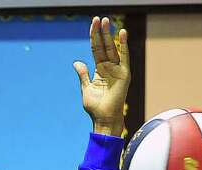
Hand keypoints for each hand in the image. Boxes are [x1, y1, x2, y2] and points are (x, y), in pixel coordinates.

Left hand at [74, 17, 129, 135]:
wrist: (104, 119)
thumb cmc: (95, 107)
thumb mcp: (86, 88)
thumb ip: (83, 74)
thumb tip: (77, 62)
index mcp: (99, 70)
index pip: (96, 49)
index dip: (94, 37)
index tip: (92, 24)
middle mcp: (109, 68)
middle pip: (104, 46)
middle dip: (101, 32)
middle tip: (100, 18)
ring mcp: (117, 70)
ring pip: (112, 48)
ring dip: (109, 35)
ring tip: (106, 21)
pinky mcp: (124, 74)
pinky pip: (124, 57)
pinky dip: (123, 45)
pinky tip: (122, 33)